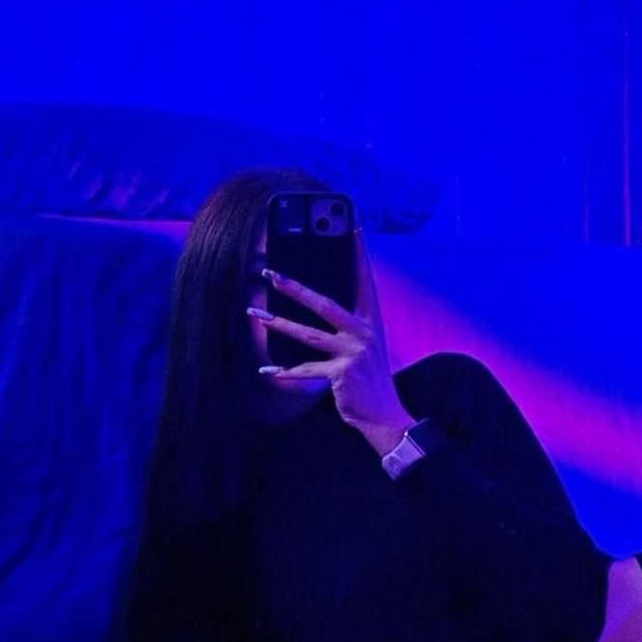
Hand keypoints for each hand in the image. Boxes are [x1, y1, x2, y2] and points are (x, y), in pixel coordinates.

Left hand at [254, 226, 412, 439]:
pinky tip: (266, 369)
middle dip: (295, 287)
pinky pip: (306, 369)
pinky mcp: (341, 373)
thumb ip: (349, 327)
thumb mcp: (368, 347)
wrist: (385, 415)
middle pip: (324, 303)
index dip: (359, 253)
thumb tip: (320, 306)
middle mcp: (364, 332)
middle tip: (271, 272)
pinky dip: (285, 371)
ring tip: (255, 313)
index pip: (364, 280)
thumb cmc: (371, 380)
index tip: (353, 227)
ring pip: (308, 333)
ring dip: (279, 323)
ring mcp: (353, 352)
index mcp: (372, 321)